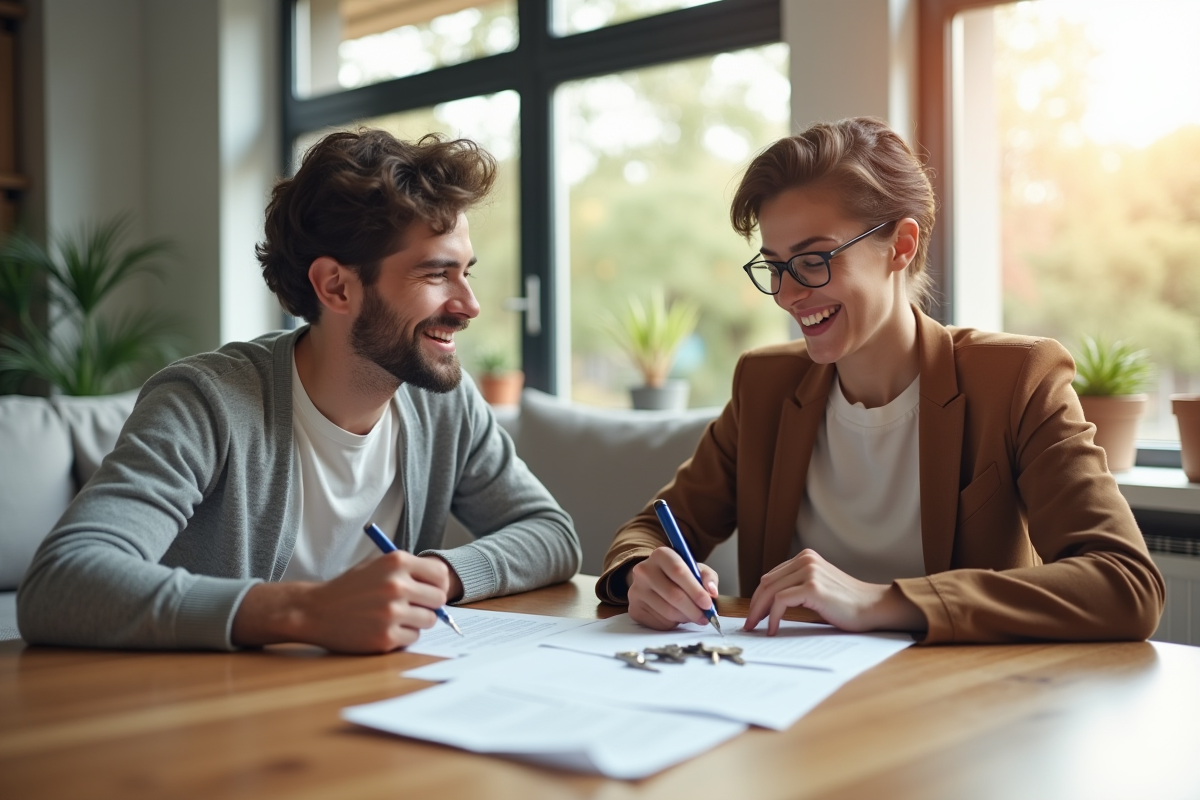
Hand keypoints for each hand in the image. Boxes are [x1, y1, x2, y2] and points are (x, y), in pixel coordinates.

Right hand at [232, 551, 452, 652]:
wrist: (315, 610)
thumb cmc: (349, 588)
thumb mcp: (376, 565)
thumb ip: (408, 571)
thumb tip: (440, 586)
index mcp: (396, 562)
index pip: (440, 574)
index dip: (437, 585)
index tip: (430, 591)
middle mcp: (396, 585)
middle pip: (438, 599)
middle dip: (429, 604)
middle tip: (413, 607)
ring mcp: (391, 613)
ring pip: (428, 621)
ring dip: (416, 621)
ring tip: (395, 617)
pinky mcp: (385, 637)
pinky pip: (413, 638)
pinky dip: (403, 636)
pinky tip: (384, 628)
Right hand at [625, 546, 718, 629]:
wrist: (653, 581)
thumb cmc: (678, 575)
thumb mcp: (696, 569)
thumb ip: (708, 577)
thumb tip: (712, 592)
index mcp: (660, 555)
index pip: (678, 572)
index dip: (695, 590)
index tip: (708, 604)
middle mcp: (644, 570)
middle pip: (673, 595)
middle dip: (694, 609)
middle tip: (706, 618)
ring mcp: (636, 590)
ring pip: (667, 612)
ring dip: (685, 617)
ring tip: (692, 615)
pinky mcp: (634, 609)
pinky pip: (659, 622)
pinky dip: (673, 623)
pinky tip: (676, 616)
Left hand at [743, 549, 925, 635]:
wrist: (874, 607)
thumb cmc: (848, 604)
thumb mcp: (819, 587)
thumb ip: (798, 586)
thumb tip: (769, 603)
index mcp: (806, 558)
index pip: (772, 577)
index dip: (758, 596)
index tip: (752, 614)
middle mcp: (806, 560)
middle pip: (767, 583)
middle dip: (754, 605)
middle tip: (748, 625)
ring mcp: (809, 571)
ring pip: (771, 591)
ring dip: (759, 612)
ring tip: (755, 628)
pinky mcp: (812, 587)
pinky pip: (781, 602)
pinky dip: (773, 617)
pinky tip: (773, 629)